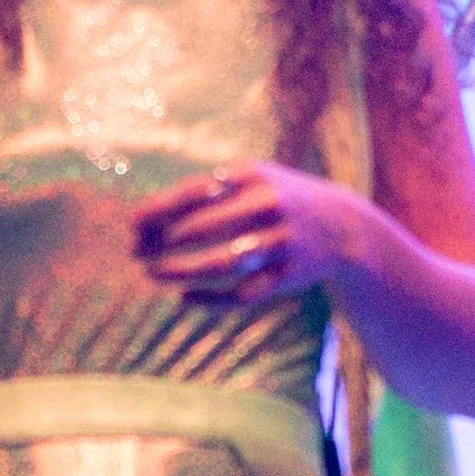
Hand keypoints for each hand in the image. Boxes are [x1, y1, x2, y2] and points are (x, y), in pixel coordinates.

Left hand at [132, 160, 361, 303]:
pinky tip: (185, 299)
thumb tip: (142, 217)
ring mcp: (280, 241)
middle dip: (163, 242)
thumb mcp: (249, 180)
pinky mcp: (289, 274)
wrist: (343, 226)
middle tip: (136, 253)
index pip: (195, 191)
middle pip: (203, 227)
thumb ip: (202, 193)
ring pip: (222, 263)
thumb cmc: (276, 199)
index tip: (131, 225)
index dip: (159, 210)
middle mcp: (267, 205)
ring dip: (182, 270)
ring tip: (153, 274)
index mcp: (252, 176)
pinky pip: (244, 293)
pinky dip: (211, 300)